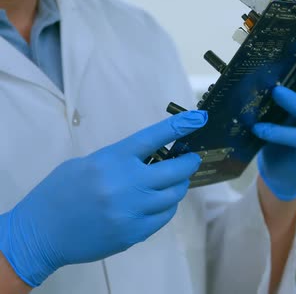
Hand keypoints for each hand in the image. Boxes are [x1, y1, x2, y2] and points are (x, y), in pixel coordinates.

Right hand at [0, 110, 207, 286]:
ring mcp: (132, 210)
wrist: (41, 232)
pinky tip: (159, 204)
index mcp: (112, 160)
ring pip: (174, 195)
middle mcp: (126, 183)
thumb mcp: (87, 164)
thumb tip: (152, 158)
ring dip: (178, 186)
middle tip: (191, 160)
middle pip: (175, 170)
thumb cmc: (61, 192)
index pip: (153, 138)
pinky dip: (167, 207)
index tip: (198, 118)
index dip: (179, 126)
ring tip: (173, 183)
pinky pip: (164, 217)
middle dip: (189, 163)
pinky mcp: (134, 232)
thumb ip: (120, 160)